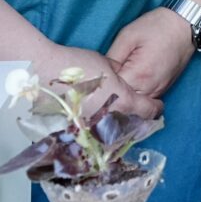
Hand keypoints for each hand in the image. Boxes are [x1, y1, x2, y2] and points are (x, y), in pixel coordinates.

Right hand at [33, 41, 164, 125]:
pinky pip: (98, 137)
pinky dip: (102, 132)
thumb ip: (122, 75)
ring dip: (121, 128)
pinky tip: (101, 126)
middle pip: (135, 125)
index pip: (150, 110)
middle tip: (140, 113)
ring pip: (116, 134)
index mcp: (124, 101)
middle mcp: (113, 119)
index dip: (156, 107)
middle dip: (139, 119)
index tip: (156, 105)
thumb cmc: (76, 65)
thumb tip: (125, 81)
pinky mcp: (79, 133)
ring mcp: (95, 129)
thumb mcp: (107, 64)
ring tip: (121, 119)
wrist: (44, 74)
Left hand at [106, 8, 197, 99]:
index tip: (98, 75)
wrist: (184, 25)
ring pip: (135, 104)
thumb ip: (112, 57)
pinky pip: (145, 99)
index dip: (103, 84)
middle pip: (124, 102)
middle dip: (113, 93)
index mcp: (139, 75)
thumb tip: (103, 73)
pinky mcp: (164, 89)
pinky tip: (130, 83)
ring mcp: (159, 90)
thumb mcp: (128, 36)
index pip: (113, 92)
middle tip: (104, 78)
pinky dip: (136, 95)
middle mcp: (150, 88)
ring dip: (125, 95)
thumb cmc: (156, 27)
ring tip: (117, 80)